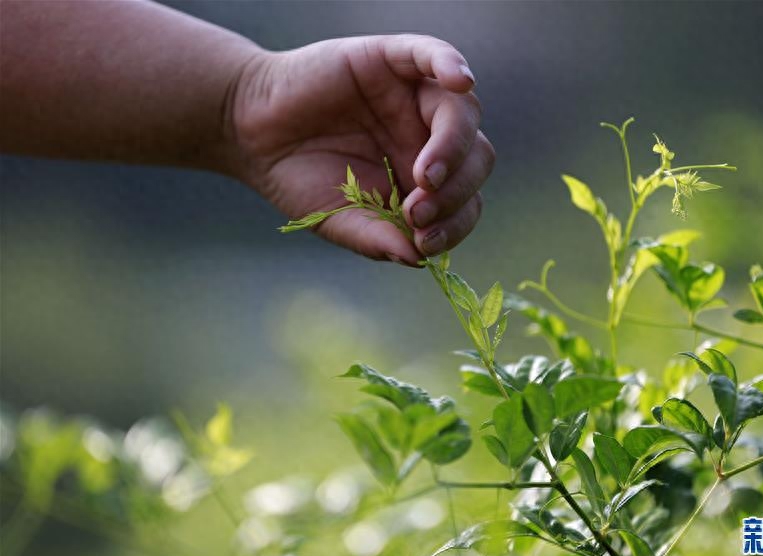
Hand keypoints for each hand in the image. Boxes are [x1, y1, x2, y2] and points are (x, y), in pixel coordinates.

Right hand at [230, 35, 493, 265]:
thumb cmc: (299, 179)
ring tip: (424, 177)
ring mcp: (412, 95)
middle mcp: (428, 135)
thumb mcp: (340, 221)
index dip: (457, 222)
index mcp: (426, 177)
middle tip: (415, 212)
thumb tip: (419, 259)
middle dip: (456, 191)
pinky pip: (432, 53)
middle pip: (476, 157)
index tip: (424, 240)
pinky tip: (459, 81)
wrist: (249, 135)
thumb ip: (379, 239)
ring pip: (463, 111)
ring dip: (453, 147)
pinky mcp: (390, 59)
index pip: (468, 199)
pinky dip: (450, 63)